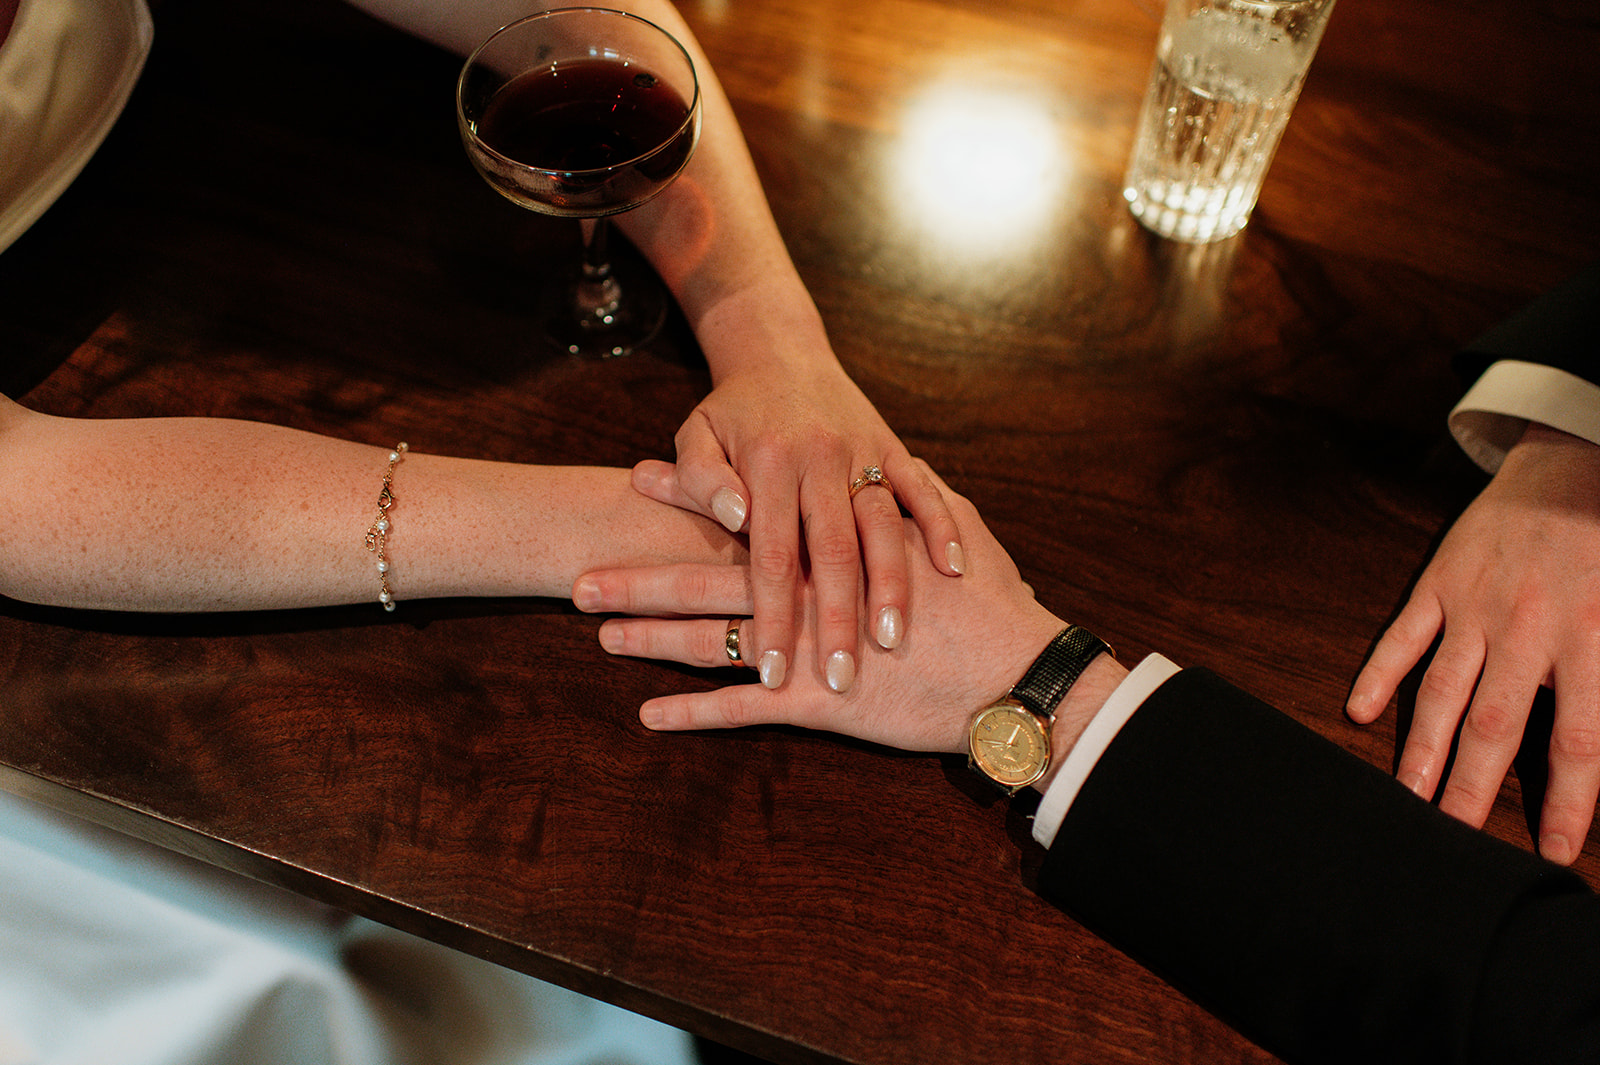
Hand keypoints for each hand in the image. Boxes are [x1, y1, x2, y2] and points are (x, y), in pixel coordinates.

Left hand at [576, 472, 1057, 753]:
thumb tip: (894, 463)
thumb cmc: (991, 595)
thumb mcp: (957, 518)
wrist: (1022, 669)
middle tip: (579, 580)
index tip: (635, 478)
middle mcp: (810, 588)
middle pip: (711, 580)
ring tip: (599, 637)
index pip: (745, 515)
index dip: (689, 496)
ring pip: (718, 641)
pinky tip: (649, 714)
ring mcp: (811, 648)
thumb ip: (915, 489)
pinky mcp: (822, 702)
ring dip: (655, 640)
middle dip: (642, 579)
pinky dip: (696, 713)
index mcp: (834, 535)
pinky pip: (746, 710)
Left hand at [635, 357, 963, 694]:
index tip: (773, 674)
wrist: (779, 349)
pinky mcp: (896, 448)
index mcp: (769, 462)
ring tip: (891, 642)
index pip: (773, 556)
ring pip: (884, 527)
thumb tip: (732, 518)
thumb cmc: (731, 410)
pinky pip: (926, 489)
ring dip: (891, 586)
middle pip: (833, 553)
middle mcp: (820, 458)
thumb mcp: (695, 435)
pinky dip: (941, 526)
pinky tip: (953, 570)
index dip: (774, 619)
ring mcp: (864, 453)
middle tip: (840, 679)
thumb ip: (700, 478)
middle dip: (837, 621)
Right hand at [1347, 423, 1599, 863]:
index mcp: (1588, 638)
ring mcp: (1474, 606)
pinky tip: (1356, 710)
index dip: (1565, 802)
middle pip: (1493, 727)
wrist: (1572, 463)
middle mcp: (1526, 630)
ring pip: (1441, 691)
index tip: (1551, 852)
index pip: (1577, 740)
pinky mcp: (1440, 582)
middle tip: (1453, 842)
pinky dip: (1379, 672)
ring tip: (1405, 800)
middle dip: (1472, 792)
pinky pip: (1403, 635)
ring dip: (1421, 750)